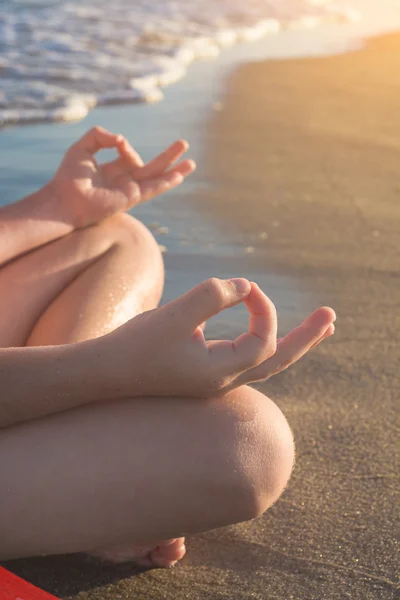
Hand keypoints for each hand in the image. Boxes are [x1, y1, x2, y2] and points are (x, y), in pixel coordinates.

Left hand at [49, 126, 194, 228]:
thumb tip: (122, 139)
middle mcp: (124, 181)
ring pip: (157, 178)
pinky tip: (178, 176)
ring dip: (175, 169)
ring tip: (192, 162)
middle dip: (169, 156)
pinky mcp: (131, 198)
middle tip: (184, 143)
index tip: (118, 141)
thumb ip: (101, 135)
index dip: (124, 145)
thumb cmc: (68, 177)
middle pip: (152, 167)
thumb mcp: (83, 147)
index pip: (128, 153)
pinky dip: (166, 182)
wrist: (65, 200)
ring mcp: (130, 190)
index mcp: (112, 170)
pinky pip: (152, 188)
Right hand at [100, 278, 335, 398]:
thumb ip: (211, 296)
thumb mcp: (173, 317)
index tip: (241, 287)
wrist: (106, 373)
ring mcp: (217, 377)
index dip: (262, 308)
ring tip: (320, 327)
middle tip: (333, 317)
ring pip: (267, 362)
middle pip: (280, 360)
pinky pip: (249, 357)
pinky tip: (269, 330)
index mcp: (221, 373)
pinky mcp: (206, 369)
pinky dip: (268, 342)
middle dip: (307, 337)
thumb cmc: (135, 346)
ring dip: (294, 342)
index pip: (263, 339)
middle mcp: (225, 379)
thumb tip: (245, 285)